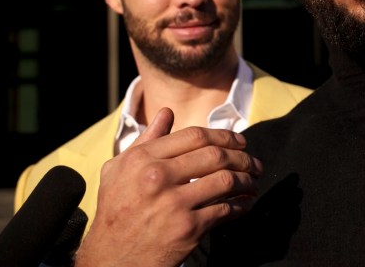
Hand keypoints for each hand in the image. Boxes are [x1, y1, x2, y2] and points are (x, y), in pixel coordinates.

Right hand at [75, 107, 261, 266]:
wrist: (111, 258)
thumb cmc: (115, 210)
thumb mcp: (119, 169)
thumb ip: (146, 140)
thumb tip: (167, 112)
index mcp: (142, 158)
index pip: (195, 136)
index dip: (224, 135)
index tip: (239, 141)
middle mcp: (157, 177)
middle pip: (216, 155)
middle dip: (243, 157)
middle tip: (254, 163)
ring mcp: (174, 203)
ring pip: (226, 180)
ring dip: (247, 180)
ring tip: (253, 182)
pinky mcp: (187, 228)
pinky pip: (225, 210)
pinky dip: (241, 205)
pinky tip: (245, 204)